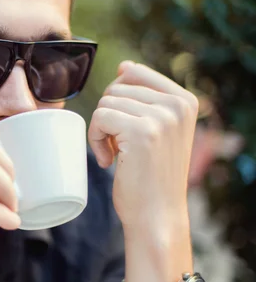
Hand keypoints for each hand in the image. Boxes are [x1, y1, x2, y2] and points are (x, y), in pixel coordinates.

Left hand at [88, 61, 198, 228]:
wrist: (156, 215)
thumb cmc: (150, 176)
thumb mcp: (157, 131)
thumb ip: (145, 98)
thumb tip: (124, 65)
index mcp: (185, 99)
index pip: (135, 72)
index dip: (117, 98)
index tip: (123, 127)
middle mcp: (178, 104)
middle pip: (116, 88)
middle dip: (108, 116)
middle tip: (118, 146)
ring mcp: (162, 117)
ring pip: (105, 102)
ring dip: (101, 130)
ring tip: (115, 155)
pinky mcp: (141, 131)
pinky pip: (99, 117)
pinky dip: (95, 139)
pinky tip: (108, 160)